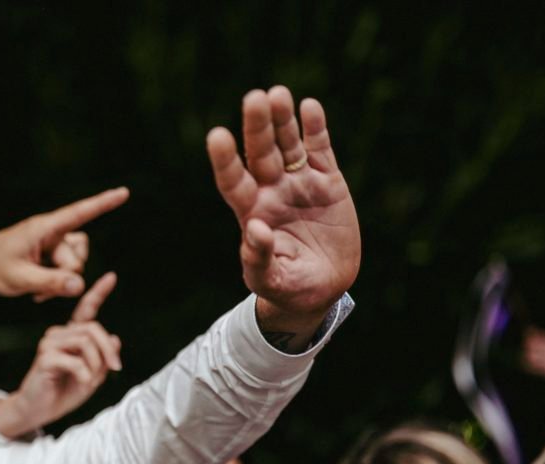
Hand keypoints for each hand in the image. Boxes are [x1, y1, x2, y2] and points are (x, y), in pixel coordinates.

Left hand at [0, 188, 127, 301]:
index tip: (124, 193)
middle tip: (39, 287)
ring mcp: (51, 244)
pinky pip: (67, 270)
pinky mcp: (49, 255)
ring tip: (37, 289)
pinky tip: (37, 291)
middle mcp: (51, 232)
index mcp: (43, 228)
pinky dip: (58, 283)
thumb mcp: (21, 278)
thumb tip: (81, 285)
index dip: (103, 203)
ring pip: (76, 263)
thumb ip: (52, 282)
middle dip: (66, 274)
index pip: (79, 213)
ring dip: (61, 280)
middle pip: (79, 253)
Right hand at [0, 273, 120, 438]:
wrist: (38, 411)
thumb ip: (103, 359)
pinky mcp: (45, 358)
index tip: (111, 277)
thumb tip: (116, 338)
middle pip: (92, 328)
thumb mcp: (92, 377)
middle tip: (115, 368)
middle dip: (108, 349)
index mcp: (70, 336)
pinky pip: (74, 360)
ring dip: (96, 364)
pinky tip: (81, 382)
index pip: (85, 310)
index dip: (98, 293)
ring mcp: (49, 344)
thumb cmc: (63, 392)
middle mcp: (58, 334)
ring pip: (85, 342)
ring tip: (91, 380)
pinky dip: (84, 374)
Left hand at [207, 86, 359, 341]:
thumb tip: (255, 230)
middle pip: (260, 153)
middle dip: (257, 127)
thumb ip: (258, 258)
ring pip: (288, 145)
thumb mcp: (270, 280)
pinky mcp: (327, 181)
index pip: (233, 181)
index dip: (225, 160)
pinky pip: (319, 150)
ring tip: (277, 94)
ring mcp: (299, 183)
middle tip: (254, 98)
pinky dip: (315, 129)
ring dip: (282, 120)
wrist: (323, 287)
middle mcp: (271, 191)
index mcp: (252, 214)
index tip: (217, 136)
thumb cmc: (288, 287)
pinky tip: (309, 107)